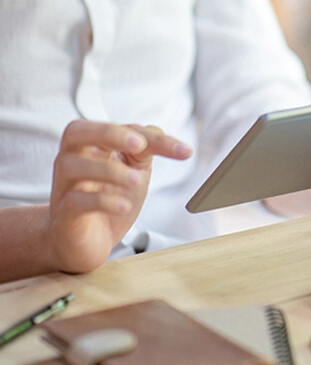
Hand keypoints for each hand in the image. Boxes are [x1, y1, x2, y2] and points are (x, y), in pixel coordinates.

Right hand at [47, 120, 192, 272]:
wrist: (86, 243)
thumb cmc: (109, 201)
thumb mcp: (134, 173)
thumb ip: (146, 152)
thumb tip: (166, 137)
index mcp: (93, 146)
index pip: (120, 129)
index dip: (153, 137)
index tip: (184, 151)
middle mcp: (72, 160)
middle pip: (76, 131)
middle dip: (110, 133)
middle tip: (139, 145)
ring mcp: (64, 187)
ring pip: (73, 165)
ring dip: (109, 170)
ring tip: (136, 181)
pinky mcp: (64, 214)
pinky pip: (75, 200)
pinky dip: (102, 201)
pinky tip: (124, 206)